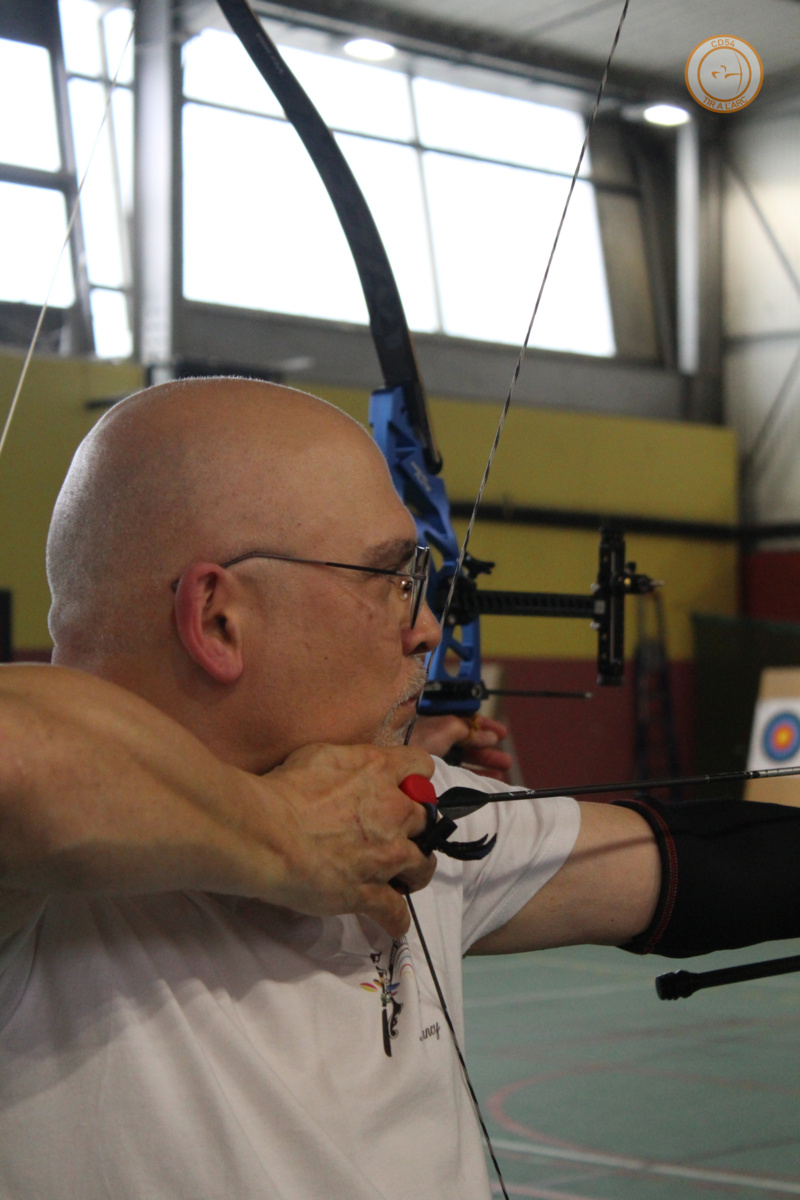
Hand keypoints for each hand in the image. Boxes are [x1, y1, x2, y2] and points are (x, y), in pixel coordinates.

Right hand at [255, 743, 436, 937]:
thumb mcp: (320, 756)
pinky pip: (396, 911)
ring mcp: (386, 854)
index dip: (415, 779)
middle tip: (397, 836)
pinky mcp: (370, 892)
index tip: (404, 789)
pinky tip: (391, 922)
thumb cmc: (284, 790)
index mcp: (379, 770)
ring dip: (414, 872)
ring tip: (401, 879)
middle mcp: (392, 810)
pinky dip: (396, 919)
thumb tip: (349, 773)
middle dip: (415, 828)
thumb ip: (348, 763)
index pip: (421, 766)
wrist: (268, 833)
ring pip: (423, 865)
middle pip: (427, 820)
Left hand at [410, 714, 512, 777]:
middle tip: (506, 761)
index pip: (466, 723)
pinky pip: (458, 773)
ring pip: (464, 760)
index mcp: (439, 722)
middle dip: (489, 751)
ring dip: (485, 765)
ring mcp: (434, 757)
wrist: (393, 755)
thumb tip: (489, 735)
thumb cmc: (417, 738)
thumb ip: (468, 730)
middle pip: (467, 744)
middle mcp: (437, 739)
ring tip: (502, 772)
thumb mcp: (445, 728)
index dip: (485, 728)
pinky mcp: (432, 774)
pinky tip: (487, 781)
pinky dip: (475, 777)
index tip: (502, 733)